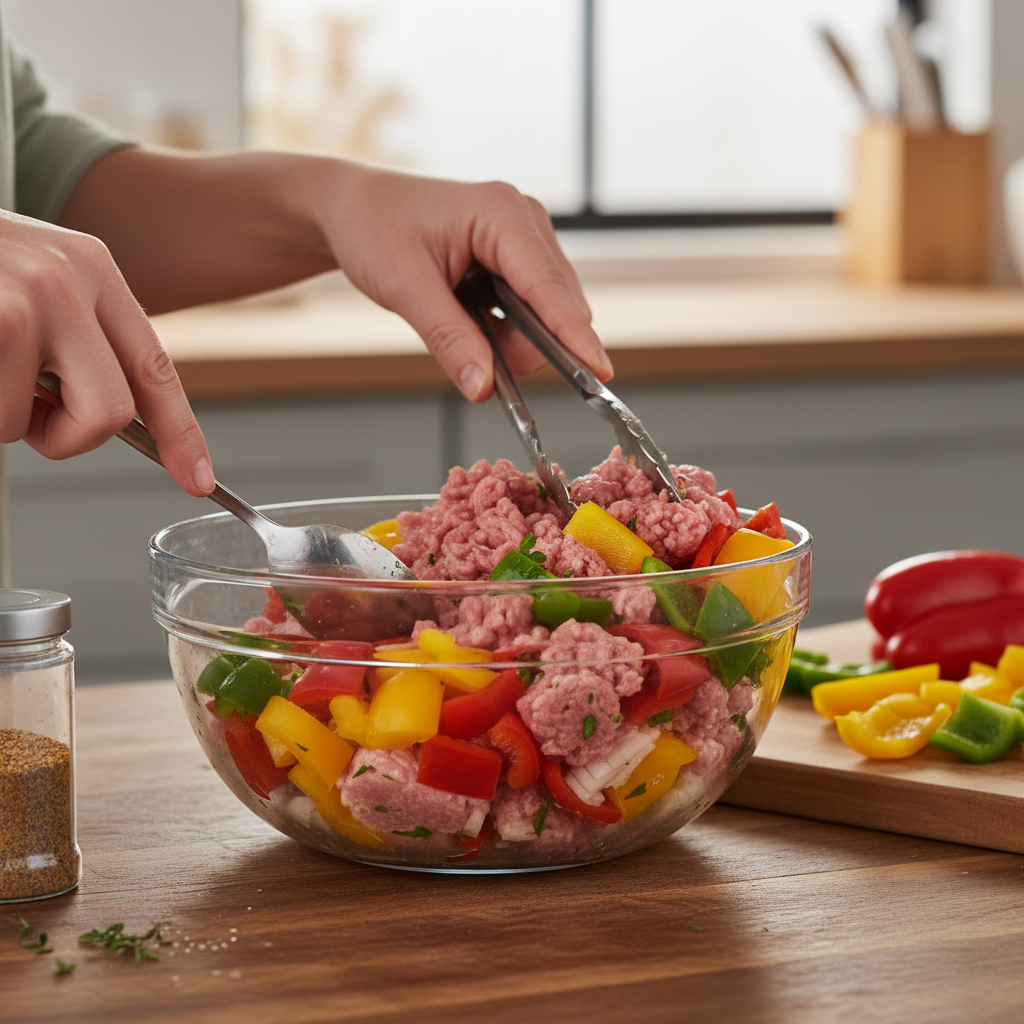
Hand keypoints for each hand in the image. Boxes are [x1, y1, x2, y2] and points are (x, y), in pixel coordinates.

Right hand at [0, 209, 213, 494]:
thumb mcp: (31, 276)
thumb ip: (76, 337)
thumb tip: (104, 413)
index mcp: (93, 269)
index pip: (154, 368)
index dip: (180, 432)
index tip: (196, 478)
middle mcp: (66, 280)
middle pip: (109, 412)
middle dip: (65, 436)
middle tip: (25, 413)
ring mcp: (19, 302)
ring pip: (30, 422)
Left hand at [314, 164, 612, 400]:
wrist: (356, 208)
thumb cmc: (374, 228)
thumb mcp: (404, 287)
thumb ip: (449, 339)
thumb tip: (483, 386)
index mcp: (501, 214)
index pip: (550, 286)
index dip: (575, 335)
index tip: (598, 375)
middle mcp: (523, 220)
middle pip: (558, 304)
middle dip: (529, 345)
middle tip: (478, 360)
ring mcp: (525, 237)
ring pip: (549, 311)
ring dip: (515, 339)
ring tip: (462, 325)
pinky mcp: (518, 256)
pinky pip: (533, 307)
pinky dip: (509, 329)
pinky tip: (474, 321)